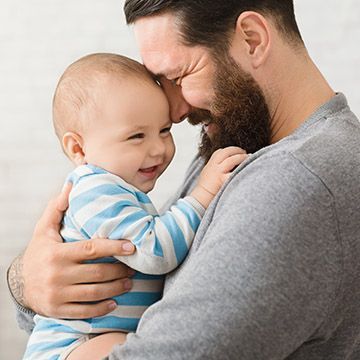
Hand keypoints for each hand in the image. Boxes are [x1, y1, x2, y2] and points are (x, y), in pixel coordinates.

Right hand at [14, 184, 135, 318]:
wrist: (19, 283)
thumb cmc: (38, 252)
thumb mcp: (44, 229)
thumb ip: (58, 207)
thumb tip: (71, 184)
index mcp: (57, 253)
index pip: (91, 249)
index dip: (113, 247)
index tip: (130, 246)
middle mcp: (57, 275)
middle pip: (97, 273)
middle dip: (119, 270)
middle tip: (134, 266)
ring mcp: (57, 295)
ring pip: (94, 293)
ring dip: (116, 288)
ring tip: (129, 282)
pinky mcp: (58, 310)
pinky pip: (84, 311)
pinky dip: (101, 308)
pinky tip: (114, 303)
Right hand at [190, 147, 246, 207]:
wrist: (201, 199)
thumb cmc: (206, 188)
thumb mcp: (207, 173)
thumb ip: (215, 166)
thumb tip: (228, 163)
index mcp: (210, 163)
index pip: (220, 151)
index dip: (229, 150)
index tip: (237, 152)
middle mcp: (213, 166)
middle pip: (226, 152)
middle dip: (237, 150)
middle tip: (245, 153)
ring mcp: (218, 172)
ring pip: (231, 159)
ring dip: (242, 157)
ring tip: (249, 158)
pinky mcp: (222, 180)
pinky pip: (234, 172)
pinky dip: (242, 169)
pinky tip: (248, 168)